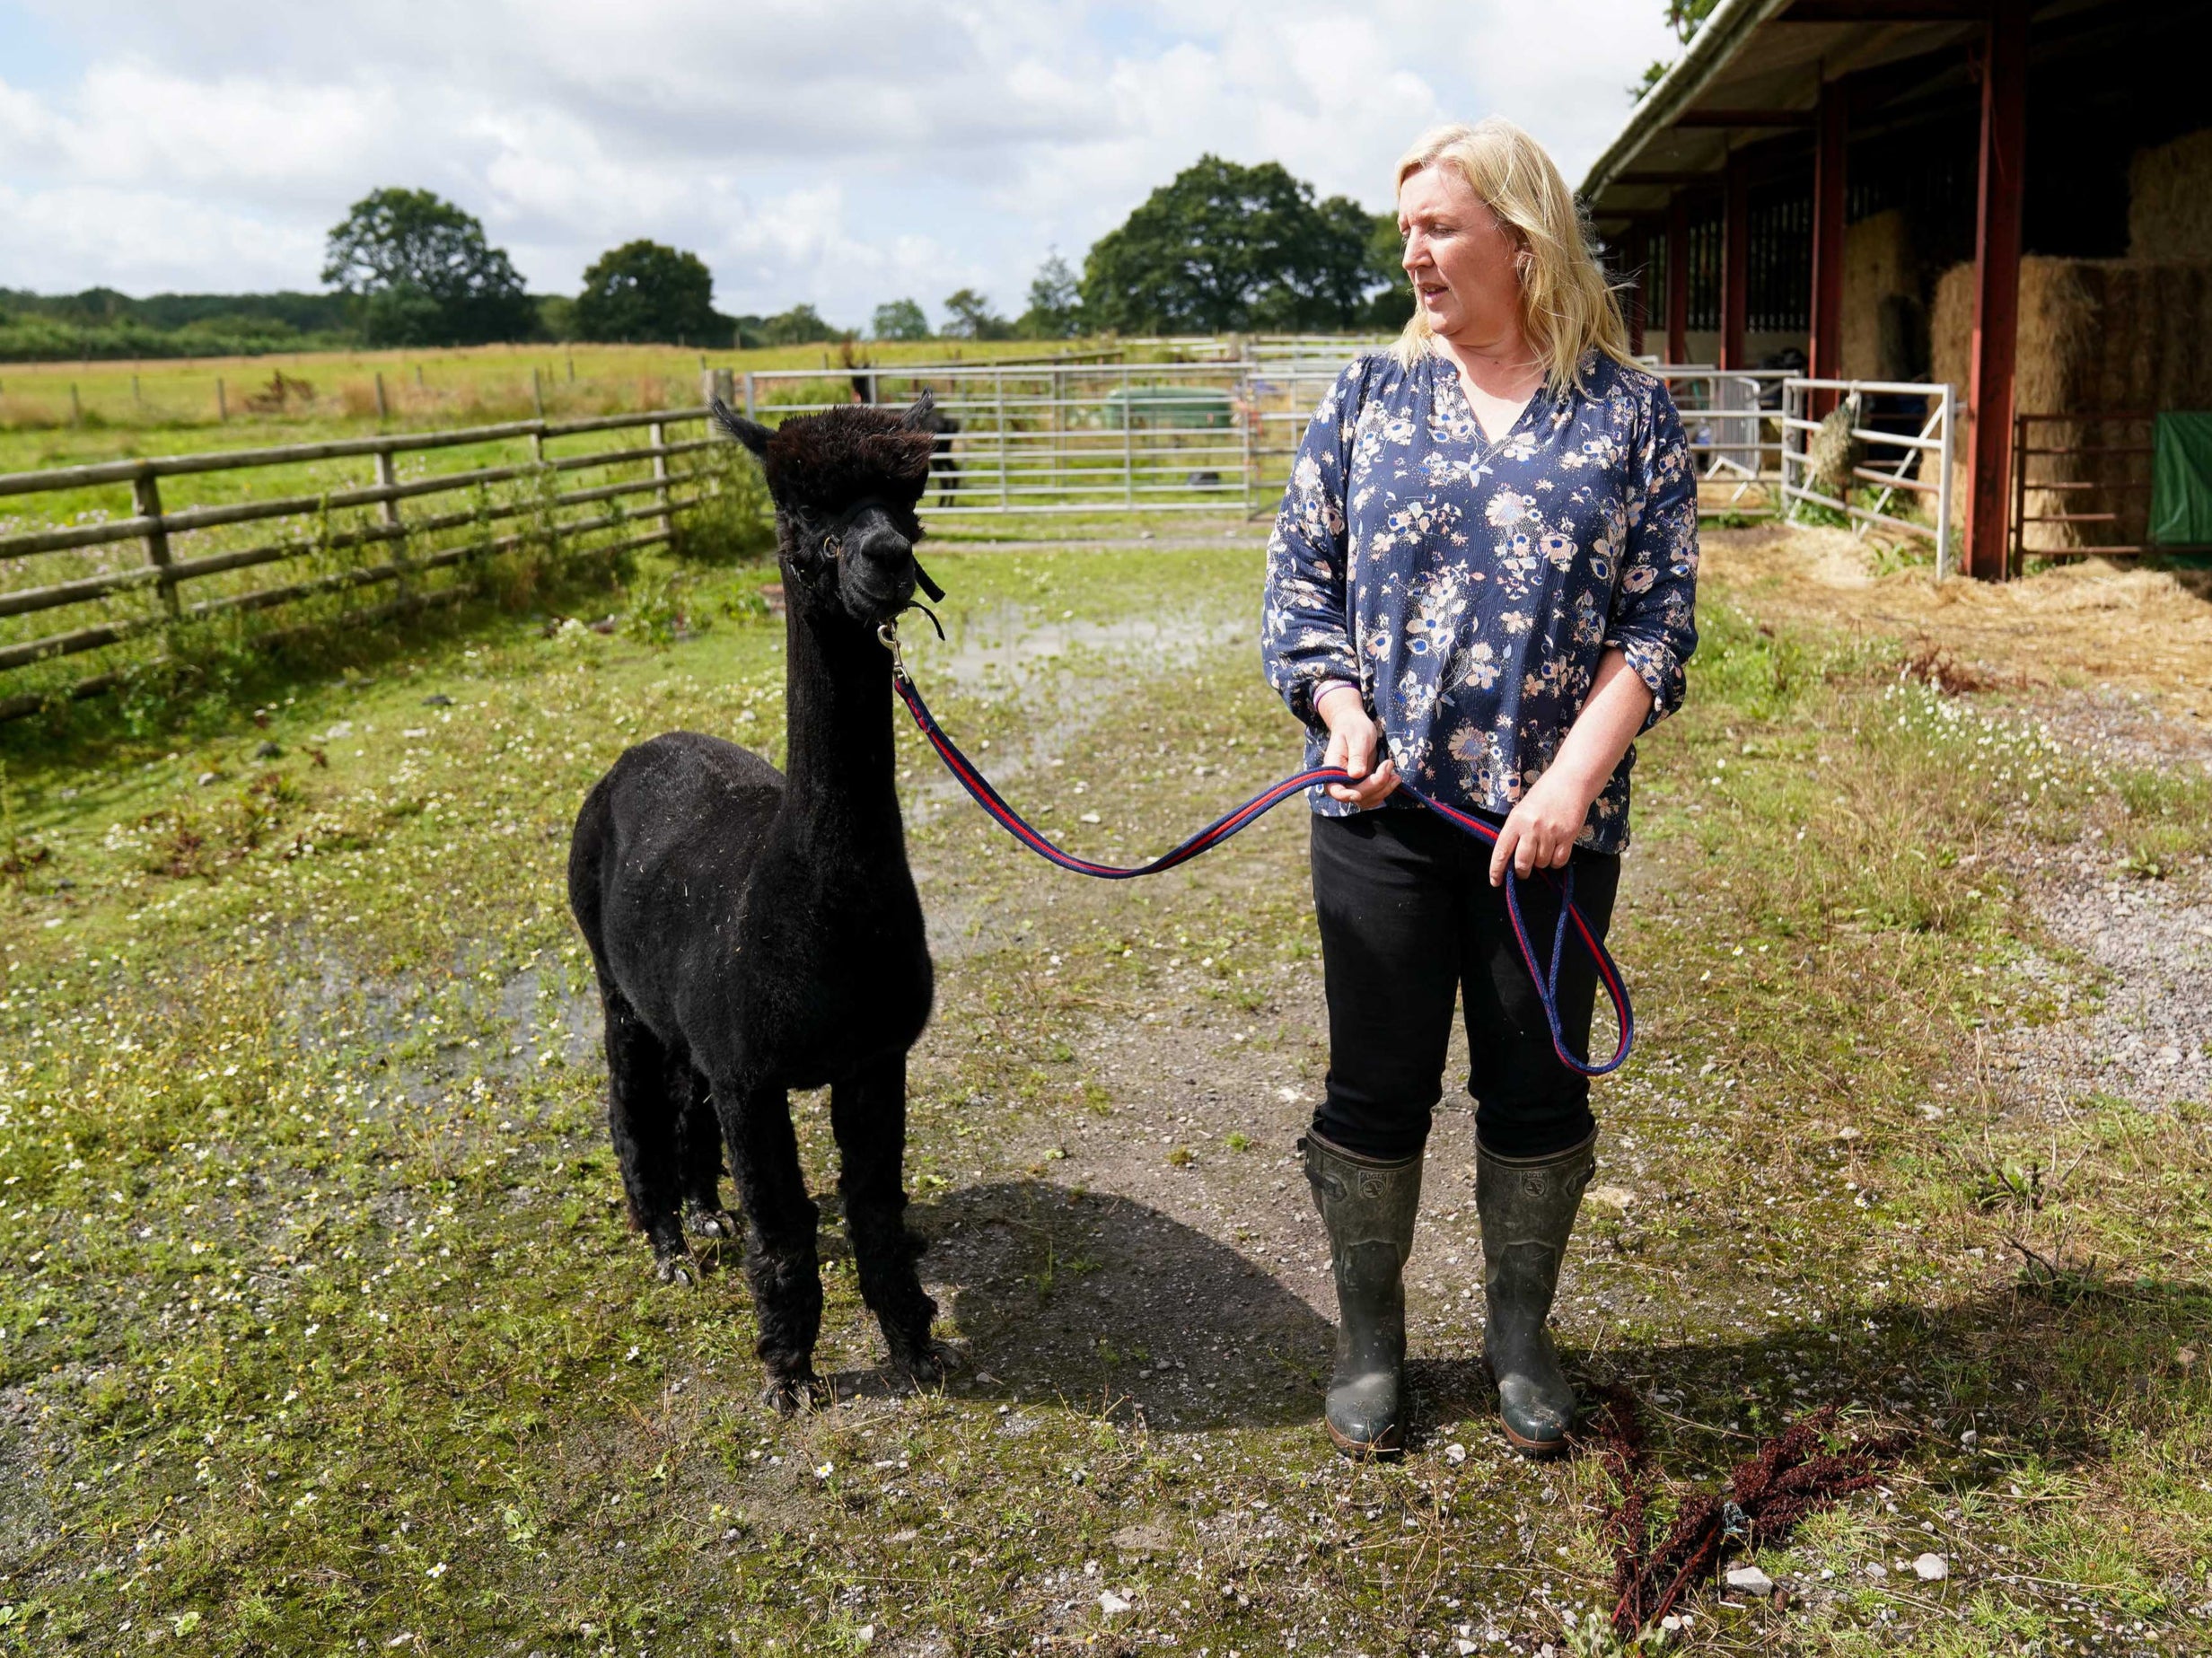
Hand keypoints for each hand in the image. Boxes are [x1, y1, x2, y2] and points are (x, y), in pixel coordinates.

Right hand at [1317, 685, 1398, 808]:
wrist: (1354, 725)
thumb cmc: (1353, 727)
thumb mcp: (1357, 738)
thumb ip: (1357, 756)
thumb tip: (1356, 775)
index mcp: (1333, 767)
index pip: (1334, 789)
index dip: (1344, 795)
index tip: (1358, 794)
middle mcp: (1340, 779)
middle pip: (1356, 794)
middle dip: (1375, 785)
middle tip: (1388, 764)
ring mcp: (1351, 783)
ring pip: (1366, 799)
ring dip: (1383, 790)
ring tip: (1395, 775)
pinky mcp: (1362, 784)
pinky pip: (1373, 795)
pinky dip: (1385, 790)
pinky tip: (1393, 778)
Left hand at [1489, 767, 1592, 884]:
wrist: (1570, 781)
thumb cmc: (1544, 794)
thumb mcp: (1522, 809)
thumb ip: (1516, 831)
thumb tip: (1510, 856)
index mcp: (1515, 821)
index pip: (1501, 851)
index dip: (1497, 870)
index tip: (1495, 881)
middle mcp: (1531, 828)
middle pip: (1522, 863)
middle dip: (1522, 871)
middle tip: (1524, 870)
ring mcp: (1550, 833)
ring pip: (1542, 863)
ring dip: (1542, 862)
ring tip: (1544, 848)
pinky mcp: (1567, 836)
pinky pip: (1559, 860)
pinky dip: (1556, 861)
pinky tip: (1556, 851)